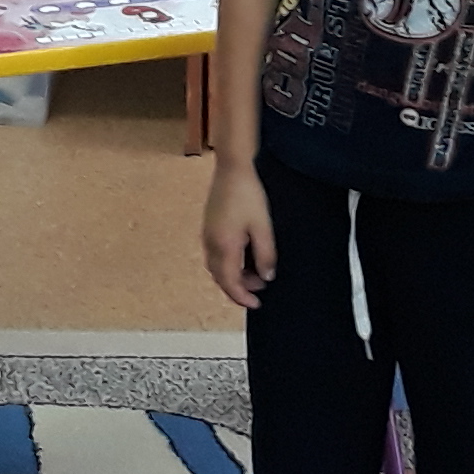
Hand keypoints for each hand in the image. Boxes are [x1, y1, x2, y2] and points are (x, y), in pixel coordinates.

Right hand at [201, 163, 276, 310]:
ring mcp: (207, 235)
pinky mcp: (208, 227)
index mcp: (224, 246)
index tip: (256, 304)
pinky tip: (242, 257)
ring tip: (254, 272)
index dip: (242, 297)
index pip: (230, 283)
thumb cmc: (248, 194)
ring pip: (217, 267)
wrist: (232, 169)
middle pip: (221, 278)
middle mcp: (211, 244)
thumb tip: (266, 276)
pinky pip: (215, 255)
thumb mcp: (263, 227)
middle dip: (239, 288)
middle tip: (259, 289)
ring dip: (234, 276)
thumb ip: (265, 255)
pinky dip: (228, 264)